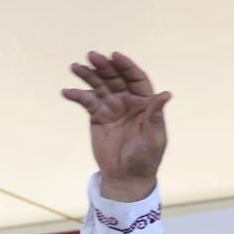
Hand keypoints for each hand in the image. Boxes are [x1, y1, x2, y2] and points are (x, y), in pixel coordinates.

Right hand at [61, 51, 170, 202]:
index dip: (126, 66)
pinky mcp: (97, 116)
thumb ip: (156, 114)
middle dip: (104, 66)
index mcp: (144, 103)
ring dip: (87, 75)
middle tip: (92, 56)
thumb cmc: (146, 158)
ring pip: (99, 86)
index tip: (115, 56)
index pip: (136, 79)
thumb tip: (166, 94)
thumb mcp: (154, 137)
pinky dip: (77, 95)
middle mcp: (127, 101)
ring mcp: (111, 107)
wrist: (127, 177)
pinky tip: (67, 92)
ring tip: (75, 67)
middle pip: (115, 78)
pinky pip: (86, 101)